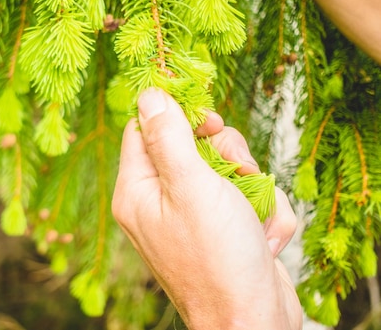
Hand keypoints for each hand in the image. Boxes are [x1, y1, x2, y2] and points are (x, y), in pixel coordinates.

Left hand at [112, 88, 301, 328]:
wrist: (254, 322)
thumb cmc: (218, 260)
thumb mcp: (191, 188)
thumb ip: (168, 138)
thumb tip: (149, 94)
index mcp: (137, 191)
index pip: (144, 129)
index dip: (178, 116)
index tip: (209, 119)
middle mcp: (159, 202)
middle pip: (191, 144)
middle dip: (226, 155)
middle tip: (237, 172)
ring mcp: (191, 216)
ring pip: (227, 169)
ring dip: (251, 187)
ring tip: (253, 215)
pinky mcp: (222, 228)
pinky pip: (245, 198)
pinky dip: (263, 214)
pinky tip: (263, 239)